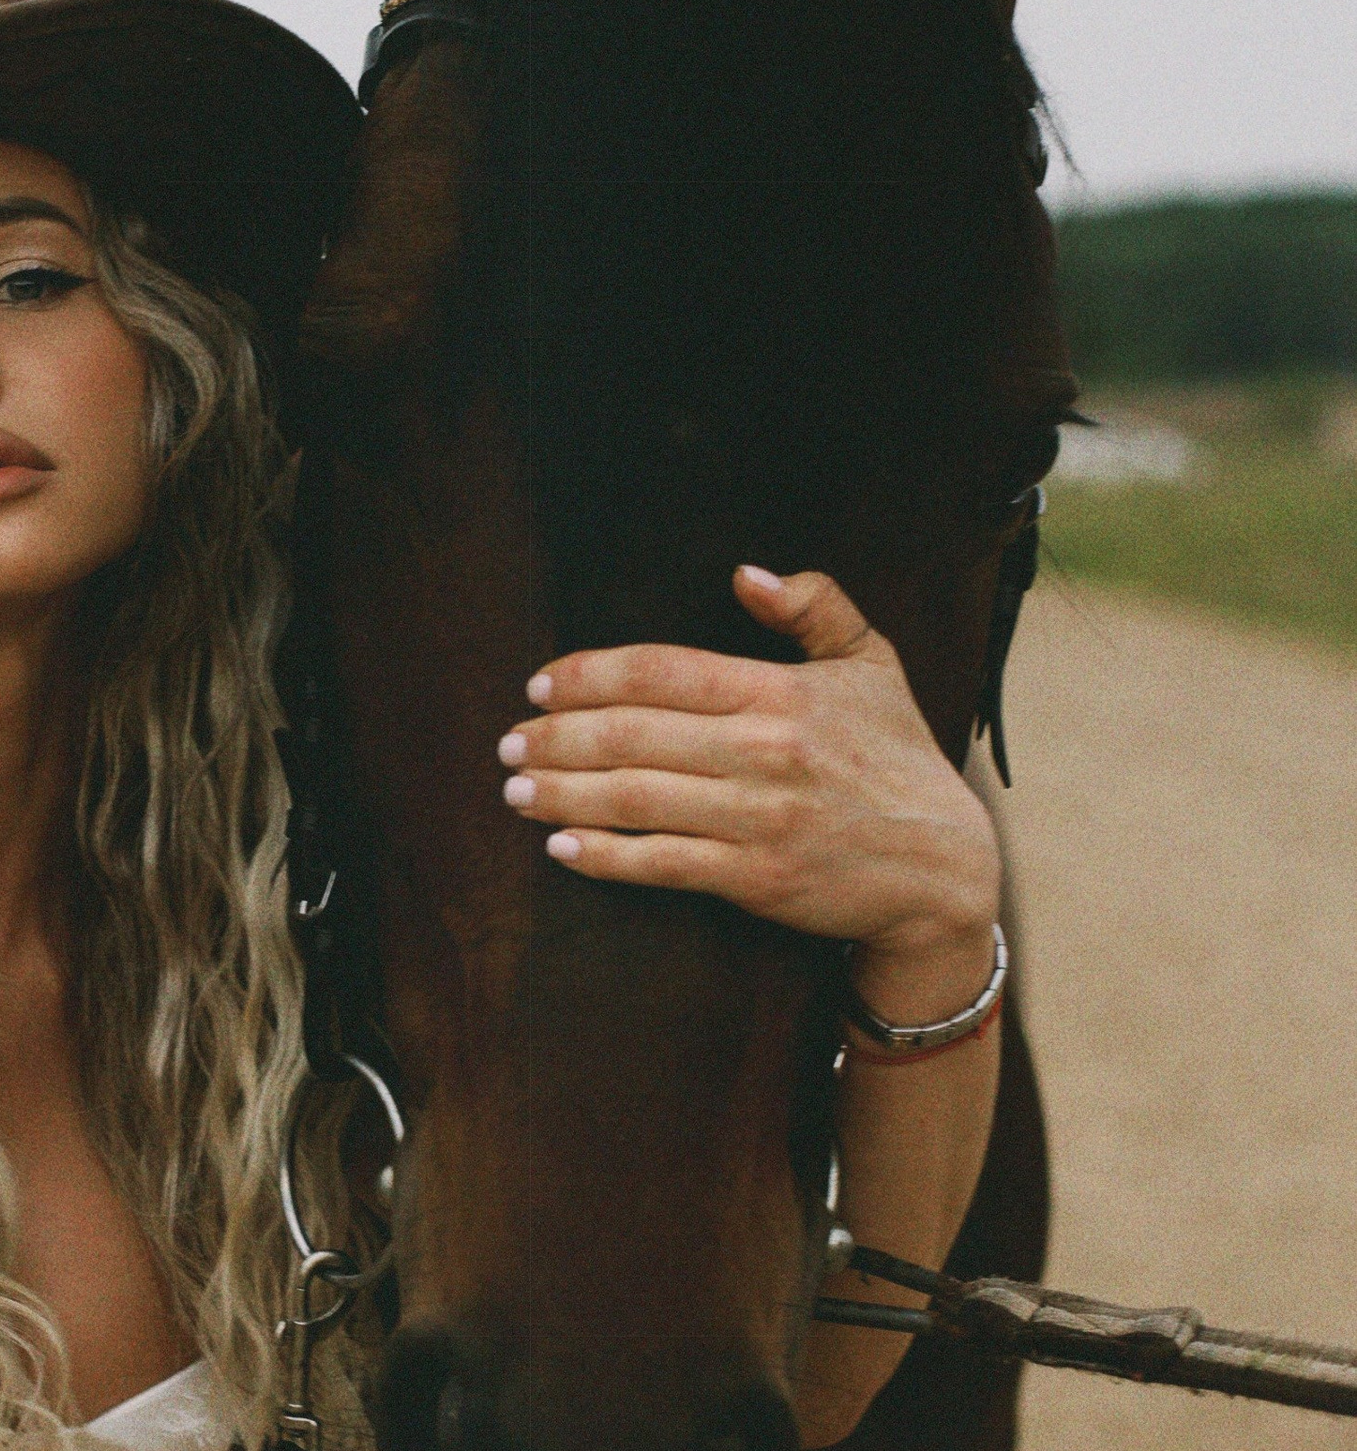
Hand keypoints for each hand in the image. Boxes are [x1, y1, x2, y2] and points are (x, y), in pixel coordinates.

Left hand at [500, 564, 1000, 1004]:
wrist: (942, 866)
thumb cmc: (899, 758)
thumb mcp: (872, 665)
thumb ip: (814, 608)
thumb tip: (747, 574)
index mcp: (781, 692)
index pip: (660, 671)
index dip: (588, 675)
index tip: (542, 686)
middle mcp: (765, 750)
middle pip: (630, 734)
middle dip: (555, 737)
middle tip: (509, 741)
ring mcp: (758, 817)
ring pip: (633, 798)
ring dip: (561, 792)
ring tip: (515, 788)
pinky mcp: (756, 877)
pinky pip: (661, 862)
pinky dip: (603, 854)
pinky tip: (561, 845)